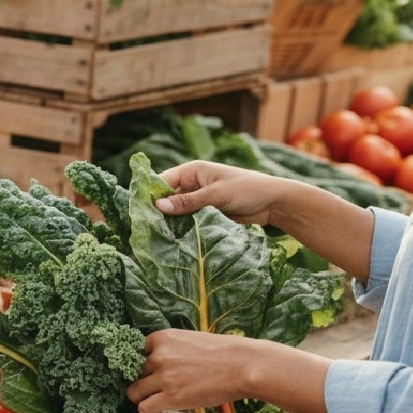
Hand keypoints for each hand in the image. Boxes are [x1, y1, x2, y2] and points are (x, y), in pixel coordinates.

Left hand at [126, 329, 264, 412]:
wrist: (243, 366)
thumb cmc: (223, 352)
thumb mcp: (191, 339)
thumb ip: (171, 347)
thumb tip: (159, 359)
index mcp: (162, 338)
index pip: (136, 352)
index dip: (144, 362)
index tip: (152, 370)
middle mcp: (158, 356)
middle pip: (134, 372)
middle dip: (144, 379)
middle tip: (158, 385)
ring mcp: (163, 378)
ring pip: (134, 392)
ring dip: (143, 396)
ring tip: (157, 398)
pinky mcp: (171, 398)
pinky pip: (144, 408)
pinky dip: (149, 409)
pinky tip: (161, 407)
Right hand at [152, 161, 298, 225]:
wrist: (273, 203)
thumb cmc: (246, 189)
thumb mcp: (216, 195)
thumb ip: (188, 202)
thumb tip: (159, 207)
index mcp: (193, 171)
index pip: (164, 180)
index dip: (151, 194)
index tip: (140, 211)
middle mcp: (193, 185)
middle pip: (168, 198)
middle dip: (160, 212)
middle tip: (145, 229)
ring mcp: (199, 201)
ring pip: (178, 212)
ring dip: (171, 223)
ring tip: (157, 238)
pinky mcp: (206, 215)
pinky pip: (189, 222)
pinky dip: (182, 230)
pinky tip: (174, 241)